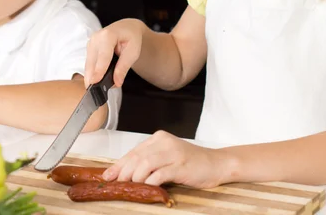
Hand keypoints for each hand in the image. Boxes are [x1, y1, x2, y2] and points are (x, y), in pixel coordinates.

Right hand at [84, 18, 144, 87]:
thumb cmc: (131, 38)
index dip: (98, 70)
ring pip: (88, 64)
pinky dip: (92, 72)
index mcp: (108, 35)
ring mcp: (91, 42)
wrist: (126, 29)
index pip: (103, 56)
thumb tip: (116, 82)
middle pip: (92, 62)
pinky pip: (89, 63)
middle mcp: (96, 37)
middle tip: (95, 93)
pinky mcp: (89, 48)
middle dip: (92, 77)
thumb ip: (124, 67)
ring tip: (96, 89)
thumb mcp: (133, 52)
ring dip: (91, 76)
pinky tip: (95, 80)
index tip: (94, 82)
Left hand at [102, 130, 234, 188]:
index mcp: (158, 138)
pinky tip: (147, 187)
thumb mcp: (167, 157)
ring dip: (135, 177)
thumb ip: (149, 161)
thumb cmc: (191, 163)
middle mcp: (164, 142)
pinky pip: (160, 174)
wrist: (217, 164)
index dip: (119, 164)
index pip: (133, 151)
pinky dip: (150, 182)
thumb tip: (125, 173)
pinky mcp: (181, 165)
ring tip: (131, 187)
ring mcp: (174, 153)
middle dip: (123, 172)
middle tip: (116, 183)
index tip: (108, 175)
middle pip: (137, 157)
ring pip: (145, 164)